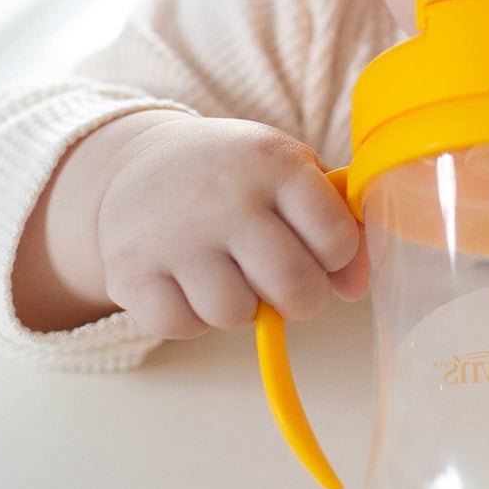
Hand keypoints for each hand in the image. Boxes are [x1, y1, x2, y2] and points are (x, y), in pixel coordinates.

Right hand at [92, 115, 365, 338]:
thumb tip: (357, 288)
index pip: (336, 236)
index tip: (323, 250)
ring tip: (233, 273)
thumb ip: (337, 224)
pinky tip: (191, 283)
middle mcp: (225, 197)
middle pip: (293, 285)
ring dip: (244, 307)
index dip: (339, 256)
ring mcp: (174, 236)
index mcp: (275, 164)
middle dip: (303, 298)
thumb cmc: (239, 175)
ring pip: (235, 313)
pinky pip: (184, 326)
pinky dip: (194, 318)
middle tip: (289, 284)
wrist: (142, 162)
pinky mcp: (131, 272)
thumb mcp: (292, 175)